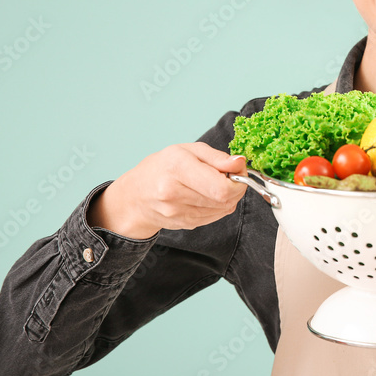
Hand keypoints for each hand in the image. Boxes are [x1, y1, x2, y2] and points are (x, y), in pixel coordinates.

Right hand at [87, 143, 248, 239]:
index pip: (221, 187)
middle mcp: (175, 193)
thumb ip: (217, 157)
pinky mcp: (185, 224)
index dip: (238, 181)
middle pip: (225, 199)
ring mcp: (178, 213)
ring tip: (216, 184)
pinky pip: (215, 217)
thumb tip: (240, 162)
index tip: (238, 170)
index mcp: (177, 168)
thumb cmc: (162, 167)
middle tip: (231, 176)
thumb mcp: (188, 150)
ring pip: (223, 209)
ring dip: (229, 197)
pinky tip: (209, 195)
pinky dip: (220, 205)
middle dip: (237, 187)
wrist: (136, 196)